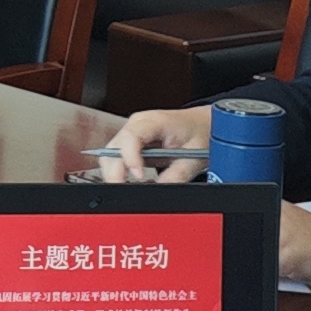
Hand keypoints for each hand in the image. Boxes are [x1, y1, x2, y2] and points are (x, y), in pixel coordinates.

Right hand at [94, 109, 210, 183]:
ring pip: (110, 154)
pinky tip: (126, 182)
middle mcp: (137, 124)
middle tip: (123, 189)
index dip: (130, 157)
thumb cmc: (198, 132)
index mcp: (154, 121)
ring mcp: (131, 132)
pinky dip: (117, 171)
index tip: (138, 176)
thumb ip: (177, 174)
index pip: (131, 136)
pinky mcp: (129, 142)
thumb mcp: (195, 155)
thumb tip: (161, 188)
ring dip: (113, 172)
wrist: (200, 124)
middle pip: (114, 147)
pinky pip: (115, 157)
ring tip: (124, 188)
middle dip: (115, 171)